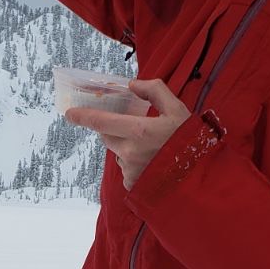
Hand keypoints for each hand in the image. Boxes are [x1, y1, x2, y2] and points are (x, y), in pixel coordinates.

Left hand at [64, 78, 190, 189]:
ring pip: (117, 152)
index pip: (100, 122)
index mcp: (139, 131)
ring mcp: (129, 170)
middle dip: (114, 129)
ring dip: (126, 147)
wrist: (199, 179)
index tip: (70, 113)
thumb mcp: (178, 110)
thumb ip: (155, 91)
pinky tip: (152, 162)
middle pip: (107, 136)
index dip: (83, 116)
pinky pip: (125, 168)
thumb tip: (133, 84)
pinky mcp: (131, 184)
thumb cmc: (190, 142)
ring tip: (151, 148)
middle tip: (134, 127)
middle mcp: (129, 152)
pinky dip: (133, 163)